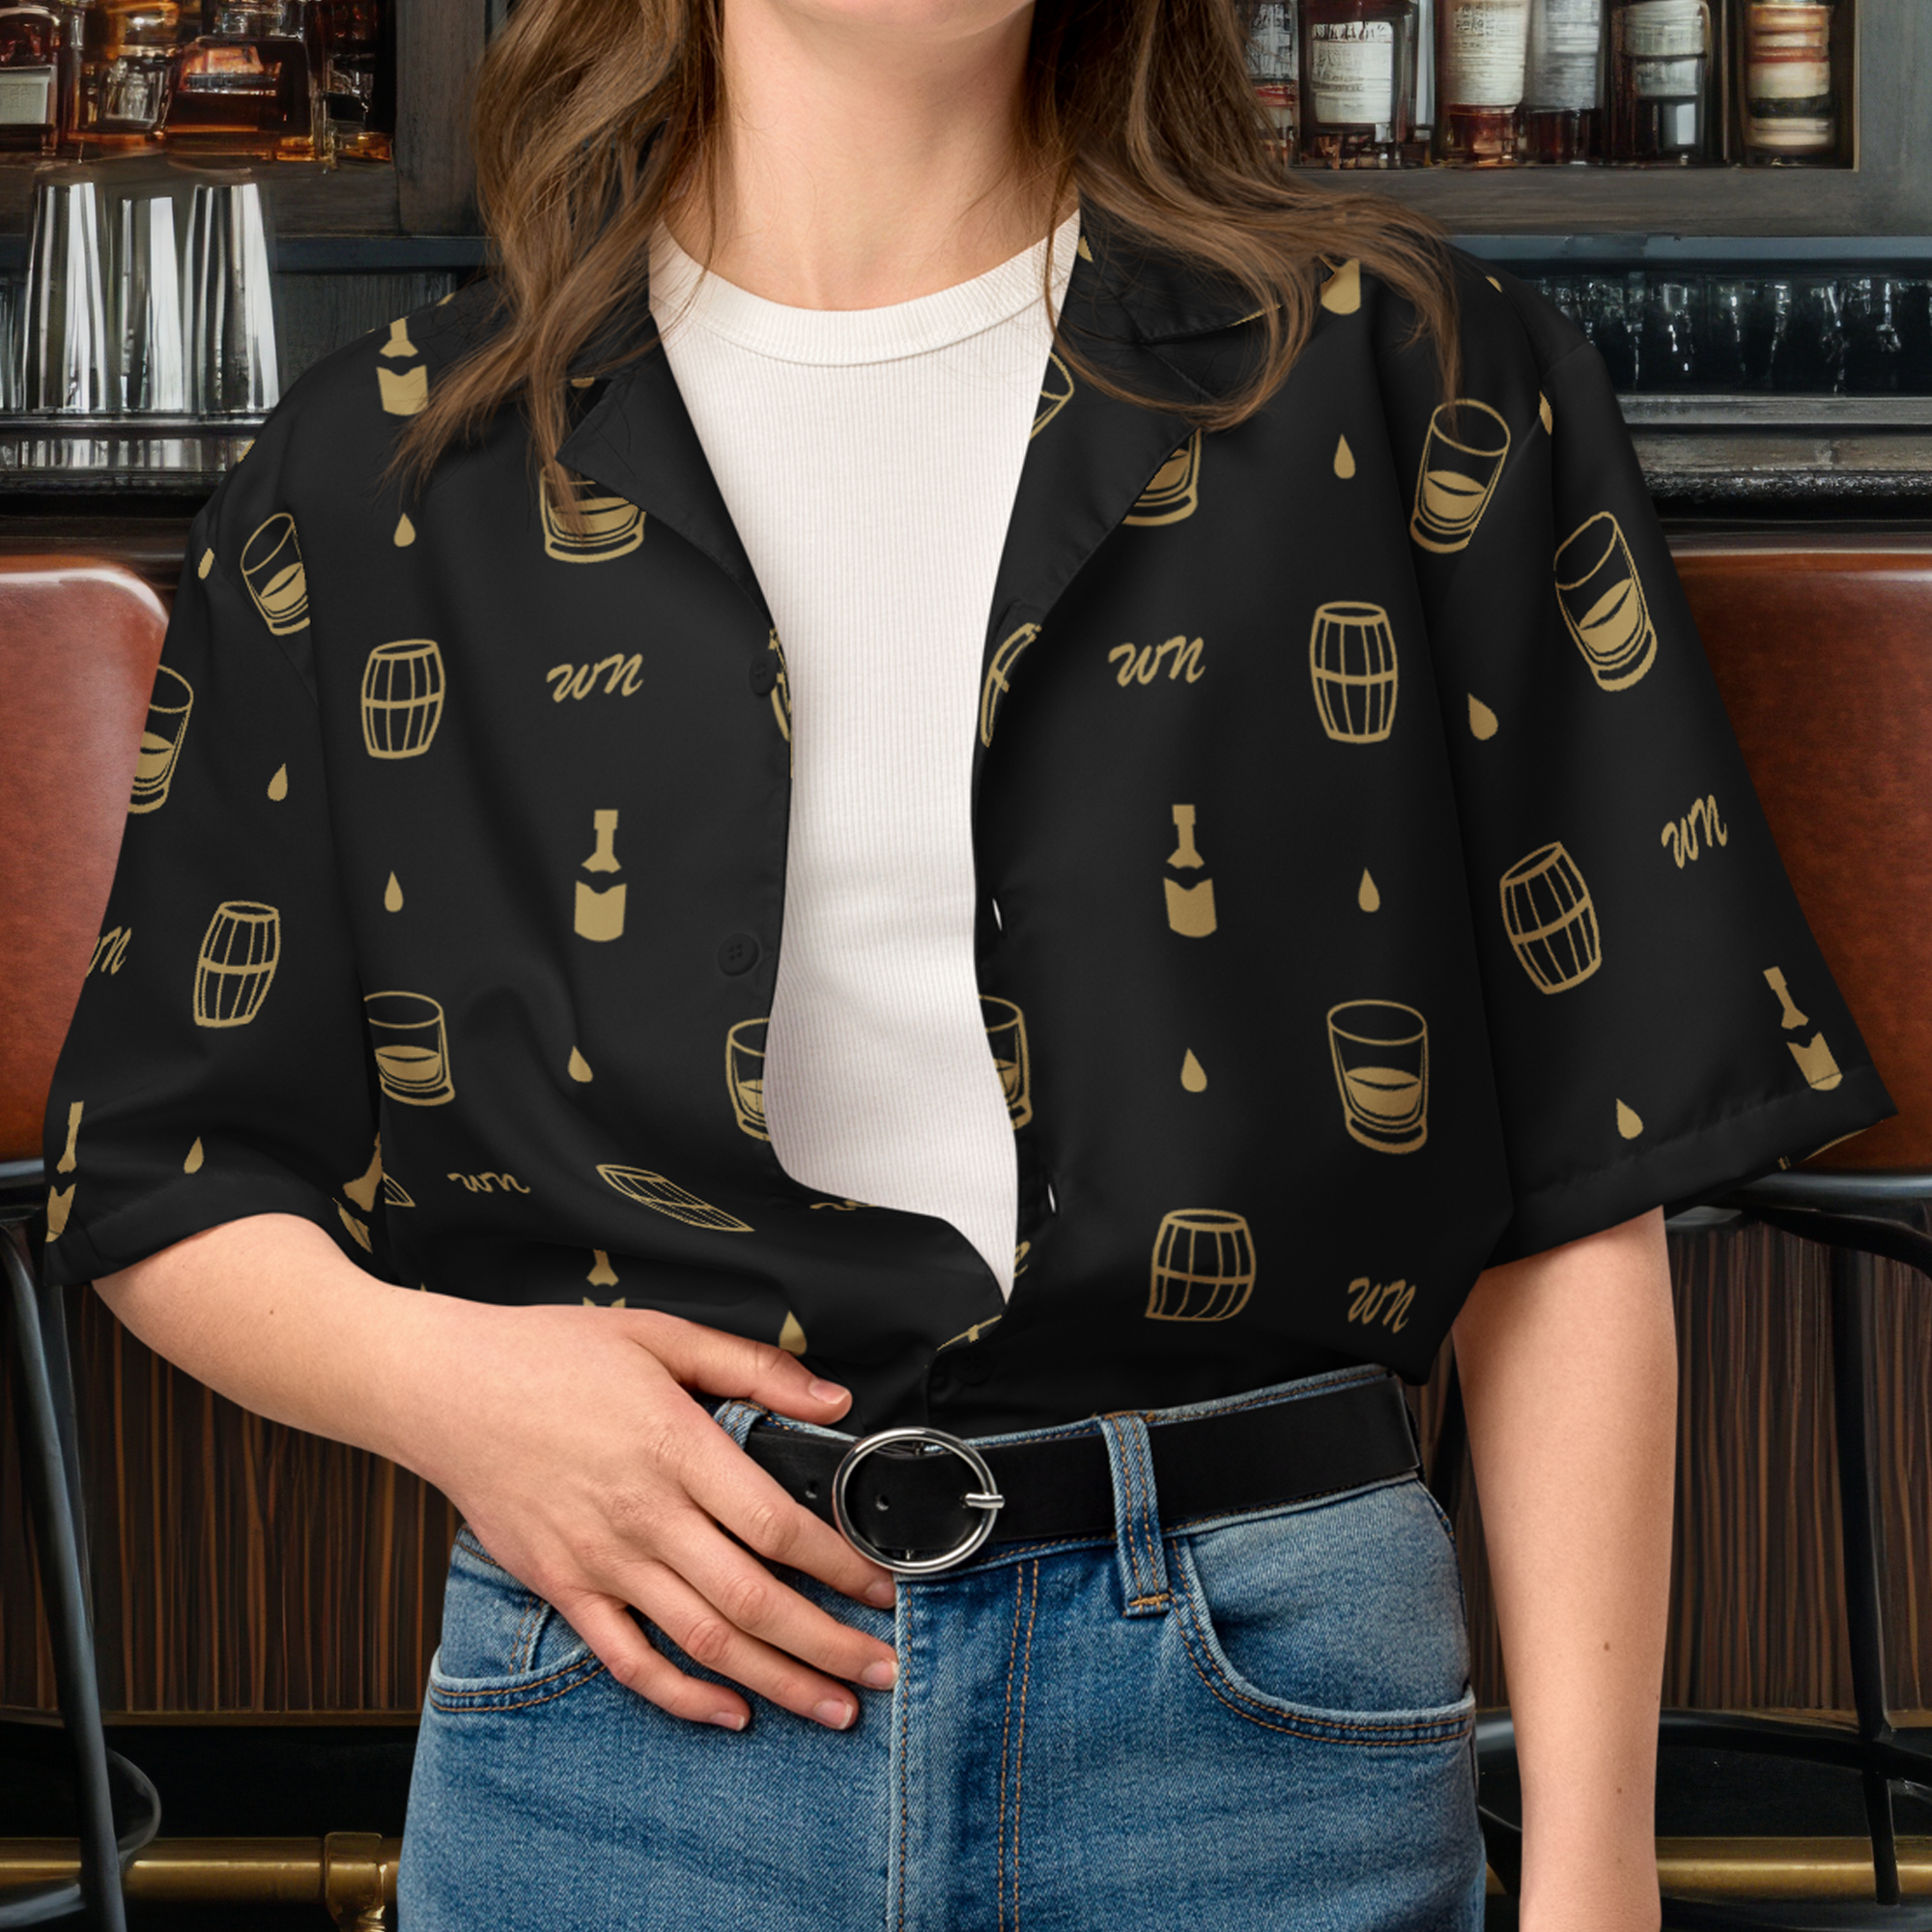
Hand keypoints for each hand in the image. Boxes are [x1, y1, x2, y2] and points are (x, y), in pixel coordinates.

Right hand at [401, 1297, 899, 1731]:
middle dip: (829, 1643)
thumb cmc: (550, 1355)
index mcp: (675, 1446)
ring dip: (777, 1681)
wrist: (444, 1387)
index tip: (885, 1584)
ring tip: (834, 1708)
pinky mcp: (565, 1588)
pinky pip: (629, 1661)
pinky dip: (682, 1696)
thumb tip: (834, 1402)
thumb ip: (753, 1368)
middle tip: (883, 1670)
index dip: (841, 1564)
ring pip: (704, 1641)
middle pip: (754, 1600)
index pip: (777, 1525)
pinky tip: (731, 1711)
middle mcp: (643, 1516)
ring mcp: (601, 1561)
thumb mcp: (661, 1334)